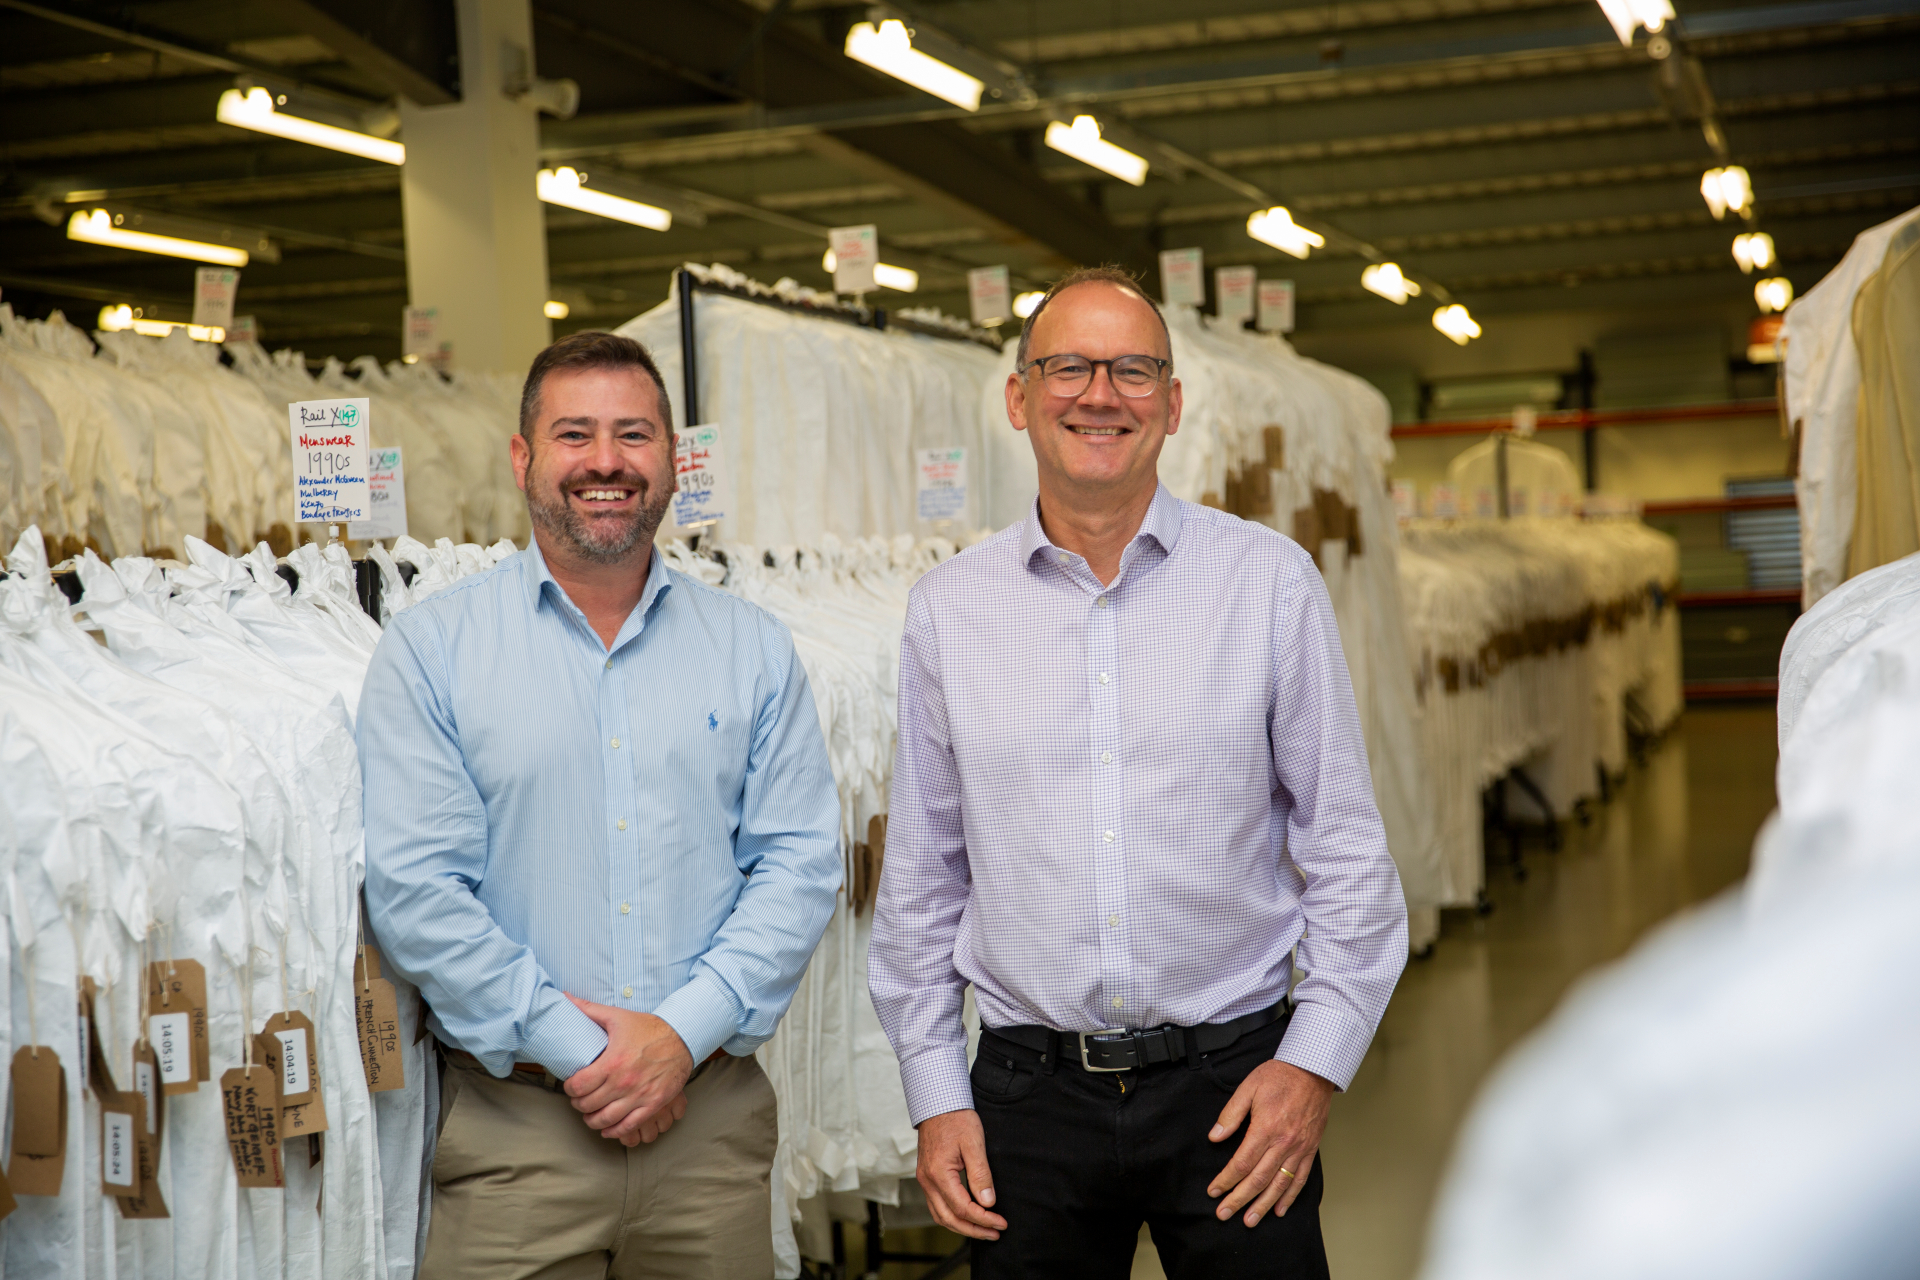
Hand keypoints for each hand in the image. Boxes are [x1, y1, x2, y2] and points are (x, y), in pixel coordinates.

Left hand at [562, 994, 694, 1144]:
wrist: (682, 1038)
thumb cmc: (648, 1028)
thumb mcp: (617, 1016)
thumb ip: (589, 1009)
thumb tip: (565, 997)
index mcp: (612, 1062)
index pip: (578, 1086)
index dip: (569, 1088)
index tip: (571, 1085)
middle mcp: (624, 1082)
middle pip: (588, 1105)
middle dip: (579, 1104)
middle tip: (579, 1099)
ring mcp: (639, 1096)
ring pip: (605, 1119)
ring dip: (592, 1120)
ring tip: (590, 1115)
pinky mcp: (652, 1105)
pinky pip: (628, 1126)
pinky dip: (614, 1131)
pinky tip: (607, 1127)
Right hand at [915, 1109, 1006, 1240]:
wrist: (937, 1102)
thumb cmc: (956, 1118)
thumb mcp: (974, 1143)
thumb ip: (981, 1174)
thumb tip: (988, 1202)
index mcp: (939, 1173)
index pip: (963, 1208)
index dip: (984, 1219)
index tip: (1001, 1223)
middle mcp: (927, 1180)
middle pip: (950, 1218)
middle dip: (974, 1229)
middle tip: (995, 1233)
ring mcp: (924, 1179)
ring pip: (940, 1215)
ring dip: (962, 1226)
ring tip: (983, 1229)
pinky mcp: (926, 1176)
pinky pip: (936, 1205)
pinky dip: (952, 1216)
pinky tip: (966, 1216)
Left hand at [1206, 1059, 1335, 1225]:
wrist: (1313, 1069)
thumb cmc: (1279, 1076)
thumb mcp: (1248, 1088)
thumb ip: (1231, 1114)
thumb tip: (1215, 1137)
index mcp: (1266, 1128)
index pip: (1242, 1163)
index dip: (1226, 1180)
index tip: (1214, 1191)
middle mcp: (1284, 1143)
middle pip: (1258, 1179)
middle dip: (1239, 1199)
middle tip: (1224, 1214)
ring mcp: (1300, 1148)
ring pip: (1279, 1184)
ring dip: (1263, 1205)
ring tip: (1250, 1220)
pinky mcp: (1310, 1149)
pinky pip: (1300, 1178)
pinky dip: (1290, 1196)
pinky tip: (1280, 1209)